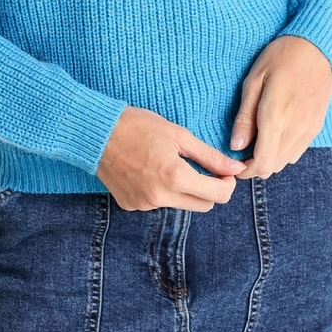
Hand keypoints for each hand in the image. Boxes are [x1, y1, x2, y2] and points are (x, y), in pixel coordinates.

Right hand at [96, 106, 244, 211]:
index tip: (224, 172)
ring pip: (179, 204)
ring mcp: (144, 204)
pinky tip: (149, 170)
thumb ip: (209, 156)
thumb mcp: (178, 134)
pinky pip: (157, 203)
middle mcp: (160, 197)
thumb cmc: (137, 126)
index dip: (227, 184)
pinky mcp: (131, 205)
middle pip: (202, 205)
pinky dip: (161, 191)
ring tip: (168, 163)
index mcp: (175, 177)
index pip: (217, 196)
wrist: (96, 132)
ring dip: (184, 189)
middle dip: (209, 189)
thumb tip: (236, 168)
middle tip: (202, 167)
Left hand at [230, 36, 331, 179]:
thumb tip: (236, 145)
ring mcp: (309, 130)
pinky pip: (298, 150)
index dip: (246, 170)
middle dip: (255, 165)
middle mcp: (295, 130)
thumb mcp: (254, 81)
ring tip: (256, 142)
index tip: (234, 162)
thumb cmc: (281, 57)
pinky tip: (275, 134)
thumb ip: (245, 117)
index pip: (262, 164)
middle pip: (273, 167)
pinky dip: (283, 151)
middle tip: (242, 151)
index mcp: (276, 119)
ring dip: (270, 159)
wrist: (318, 46)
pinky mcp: (316, 126)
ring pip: (286, 161)